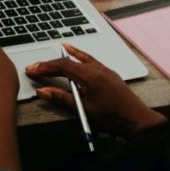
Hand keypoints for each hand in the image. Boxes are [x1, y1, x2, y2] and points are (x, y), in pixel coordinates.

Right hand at [25, 43, 166, 137]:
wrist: (137, 120)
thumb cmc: (112, 117)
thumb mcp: (83, 109)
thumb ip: (62, 98)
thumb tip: (44, 91)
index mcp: (90, 76)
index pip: (62, 66)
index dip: (45, 68)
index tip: (32, 70)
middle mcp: (98, 69)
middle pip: (70, 61)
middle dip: (51, 64)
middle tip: (36, 67)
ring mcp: (105, 70)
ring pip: (82, 58)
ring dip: (67, 57)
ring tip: (57, 51)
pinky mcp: (109, 75)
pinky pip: (92, 60)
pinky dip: (82, 56)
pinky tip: (78, 55)